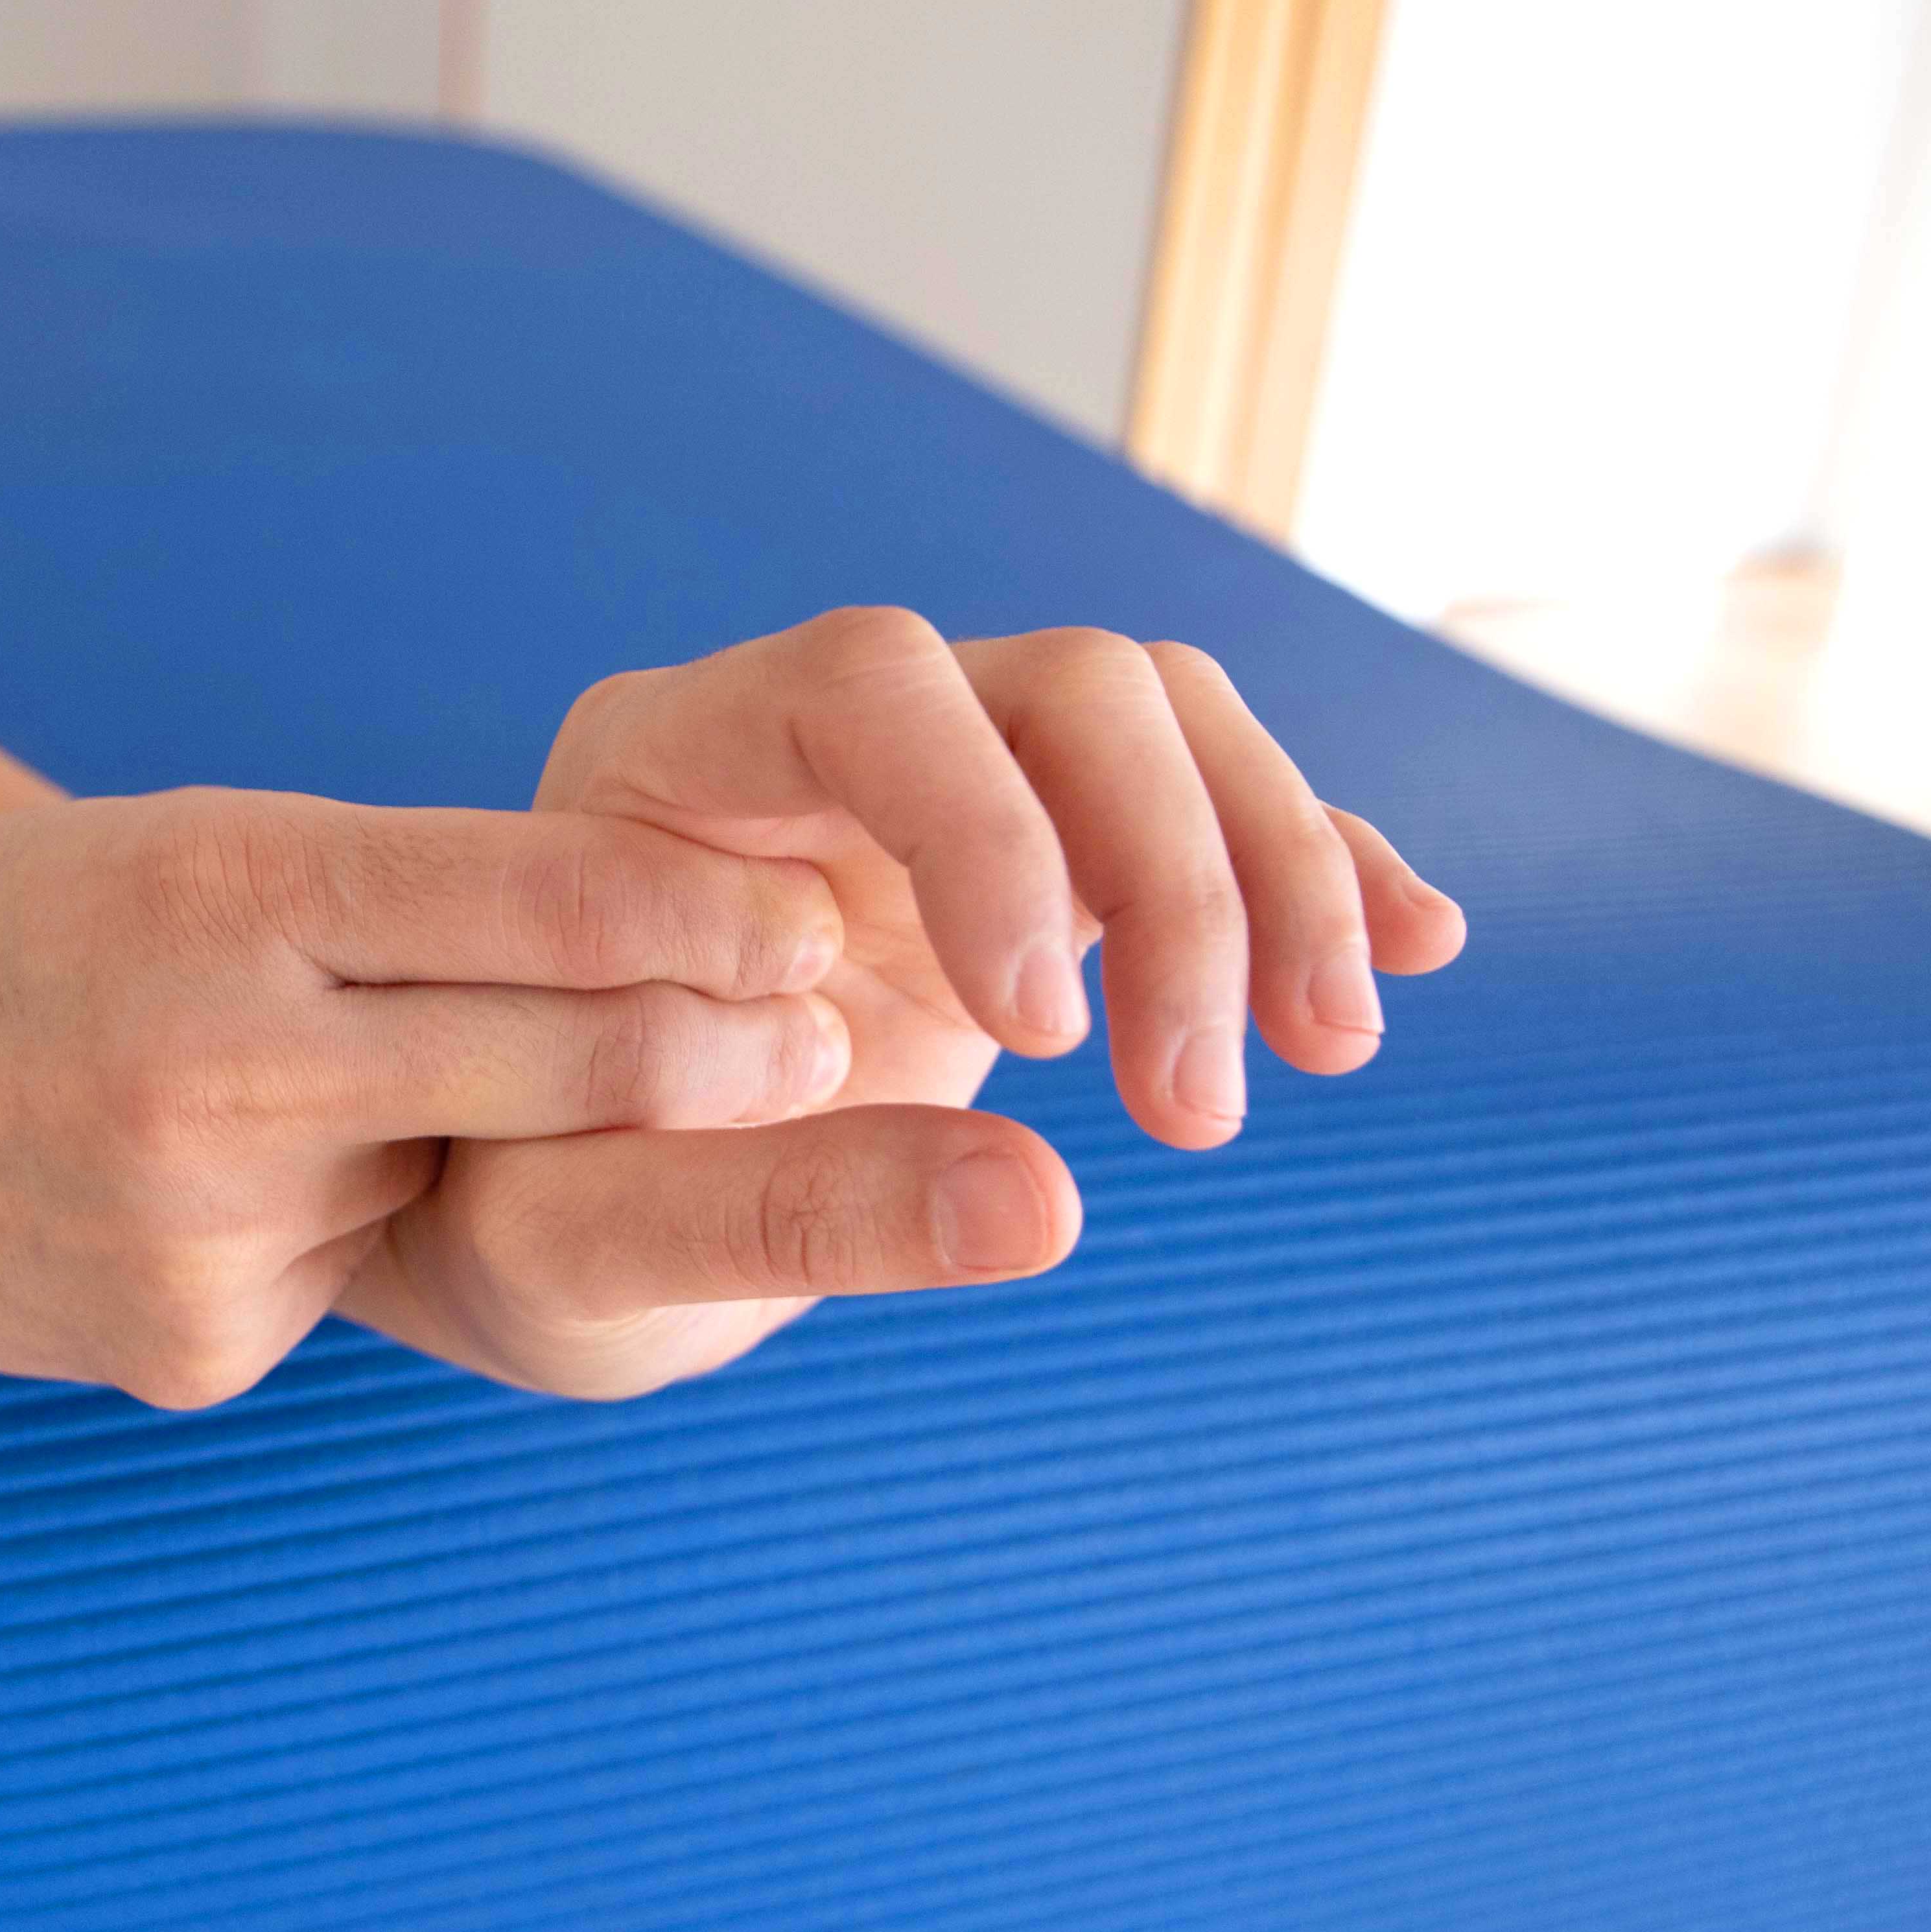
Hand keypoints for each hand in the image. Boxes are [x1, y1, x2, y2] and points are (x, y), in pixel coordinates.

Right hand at [0, 788, 859, 1407]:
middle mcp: (223, 1048)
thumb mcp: (171, 849)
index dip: (714, 921)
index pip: (544, 892)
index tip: (824, 933)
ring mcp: (204, 1216)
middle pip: (565, 1055)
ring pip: (451, 1175)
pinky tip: (178, 1197)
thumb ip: (384, 898)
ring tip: (332, 1098)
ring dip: (464, 1144)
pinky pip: (338, 1279)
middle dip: (727, 1058)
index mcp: (223, 877)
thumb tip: (667, 955)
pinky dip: (317, 1232)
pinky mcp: (192, 1347)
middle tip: (829, 1044)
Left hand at [343, 608, 1468, 1396]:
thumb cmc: (519, 1221)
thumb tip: (1050, 1208)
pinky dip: (1315, 871)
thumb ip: (790, 1217)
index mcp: (663, 768)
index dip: (984, 823)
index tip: (1040, 1035)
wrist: (527, 1227)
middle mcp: (811, 739)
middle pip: (1059, 685)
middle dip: (1170, 876)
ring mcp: (939, 787)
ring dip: (1270, 876)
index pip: (863, 682)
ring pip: (1160, 726)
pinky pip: (1202, 812)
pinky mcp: (1034, 864)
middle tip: (1195, 1109)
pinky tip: (1411, 956)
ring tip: (1314, 1057)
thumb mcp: (595, 1249)